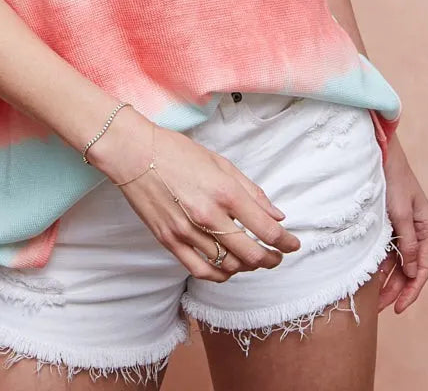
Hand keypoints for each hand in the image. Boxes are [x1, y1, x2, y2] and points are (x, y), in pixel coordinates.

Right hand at [86, 110, 301, 281]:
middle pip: (252, 255)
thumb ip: (251, 191)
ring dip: (248, 266)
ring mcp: (187, 232)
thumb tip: (276, 216)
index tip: (293, 243)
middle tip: (277, 255)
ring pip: (229, 265)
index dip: (286, 241)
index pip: (266, 229)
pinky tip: (228, 268)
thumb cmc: (176, 152)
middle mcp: (208, 216)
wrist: (134, 153)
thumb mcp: (220, 163)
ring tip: (253, 259)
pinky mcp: (170, 241)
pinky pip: (202, 271)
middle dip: (271, 259)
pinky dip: (221, 275)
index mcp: (224, 192)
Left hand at [376, 134, 427, 312]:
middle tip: (382, 309)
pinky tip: (369, 276)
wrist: (377, 150)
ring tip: (373, 299)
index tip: (400, 307)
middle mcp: (416, 228)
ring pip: (396, 260)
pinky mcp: (386, 221)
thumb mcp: (400, 211)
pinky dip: (379, 263)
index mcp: (426, 225)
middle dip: (397, 289)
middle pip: (409, 267)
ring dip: (387, 280)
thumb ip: (407, 241)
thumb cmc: (391, 176)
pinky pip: (385, 248)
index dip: (412, 289)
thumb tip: (411, 272)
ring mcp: (401, 225)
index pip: (423, 266)